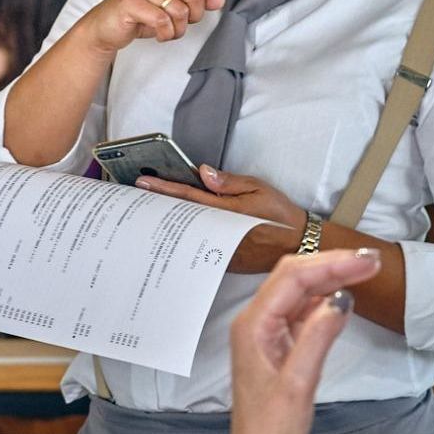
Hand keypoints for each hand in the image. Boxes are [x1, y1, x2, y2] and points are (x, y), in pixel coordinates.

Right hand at [78, 0, 226, 55]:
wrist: (106, 25)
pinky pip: (163, 21)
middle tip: (183, 21)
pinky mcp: (132, 2)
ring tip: (168, 30)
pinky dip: (166, 34)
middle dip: (195, 14)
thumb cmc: (141, 12)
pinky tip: (160, 34)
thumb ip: (195, 0)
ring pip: (180, 11)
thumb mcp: (171, 4)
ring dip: (179, 29)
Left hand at [137, 165, 307, 272]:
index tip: (143, 182)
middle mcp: (220, 232)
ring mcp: (219, 249)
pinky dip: (181, 236)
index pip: (189, 197)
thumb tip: (203, 172)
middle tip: (134, 196)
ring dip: (167, 220)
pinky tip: (169, 230)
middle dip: (158, 204)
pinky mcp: (223, 261)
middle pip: (181, 216)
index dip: (164, 188)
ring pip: (186, 232)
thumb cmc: (281, 215)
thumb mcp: (260, 189)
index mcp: (228, 211)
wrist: (299, 246)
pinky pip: (196, 246)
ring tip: (146, 210)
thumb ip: (230, 182)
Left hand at [230, 250, 381, 433]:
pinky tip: (342, 296)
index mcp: (253, 325)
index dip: (330, 264)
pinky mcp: (278, 341)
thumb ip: (318, 336)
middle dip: (331, 264)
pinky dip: (323, 298)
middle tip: (368, 260)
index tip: (362, 261)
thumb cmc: (270, 428)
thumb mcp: (299, 382)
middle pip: (294, 276)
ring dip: (330, 277)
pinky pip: (300, 309)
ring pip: (298, 289)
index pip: (292, 278)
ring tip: (362, 270)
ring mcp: (266, 330)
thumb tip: (340, 299)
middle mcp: (255, 321)